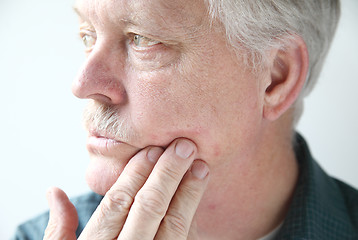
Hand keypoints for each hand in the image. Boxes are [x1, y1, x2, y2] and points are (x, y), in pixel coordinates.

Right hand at [44, 139, 209, 239]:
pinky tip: (198, 196)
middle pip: (149, 208)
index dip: (137, 174)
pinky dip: (191, 218)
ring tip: (200, 166)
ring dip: (189, 193)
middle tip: (184, 147)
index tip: (153, 149)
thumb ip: (60, 229)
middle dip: (168, 174)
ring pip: (173, 226)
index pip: (118, 204)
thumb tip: (54, 192)